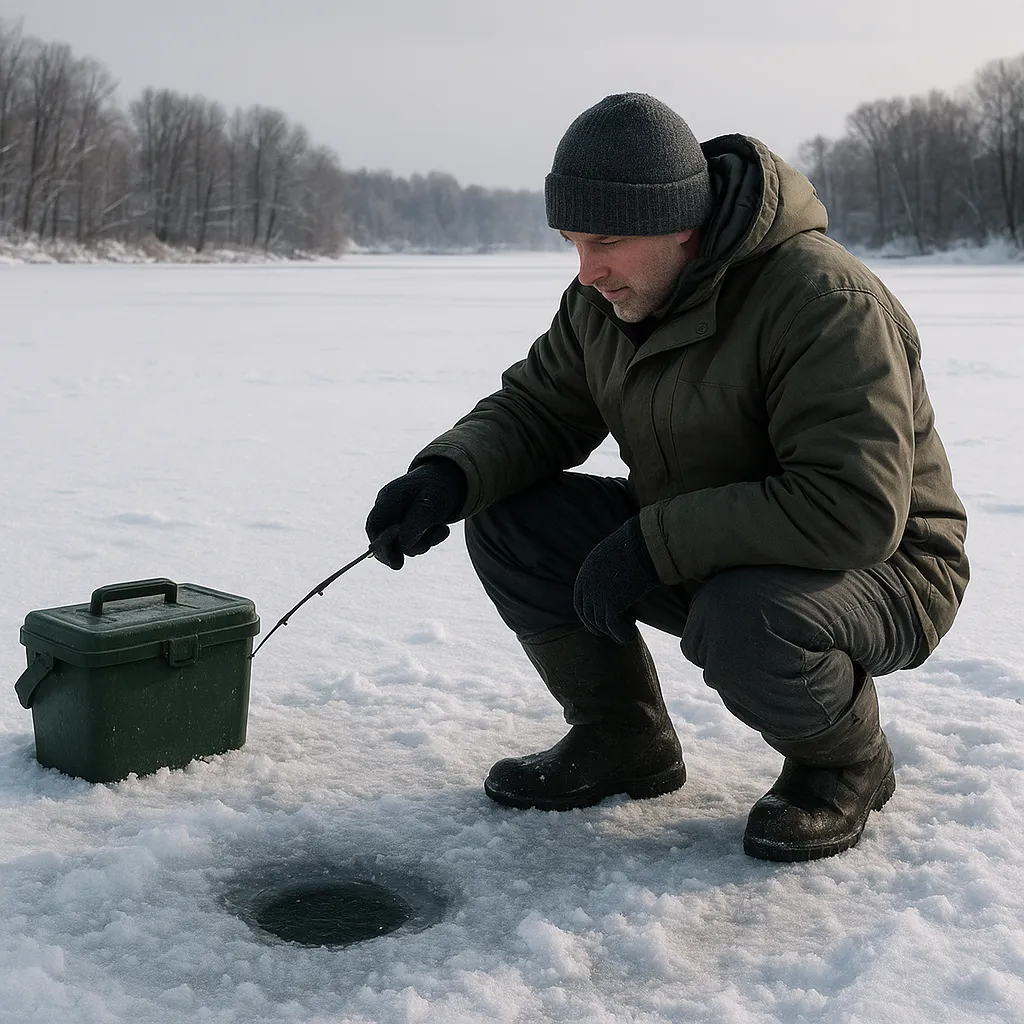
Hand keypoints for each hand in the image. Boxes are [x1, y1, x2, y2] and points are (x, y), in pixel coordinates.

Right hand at [365, 459, 466, 569]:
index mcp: (389, 497)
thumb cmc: (440, 487)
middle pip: (385, 539)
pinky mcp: (408, 524)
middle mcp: (389, 508)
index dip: (381, 547)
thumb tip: (402, 547)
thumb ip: (415, 524)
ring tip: (440, 529)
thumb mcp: (431, 504)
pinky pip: (413, 541)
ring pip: (402, 543)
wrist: (452, 477)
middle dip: (407, 547)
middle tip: (426, 547)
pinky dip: (428, 539)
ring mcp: (398, 516)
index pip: (374, 526)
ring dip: (422, 543)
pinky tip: (441, 529)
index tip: (396, 563)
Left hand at [573, 517, 659, 643]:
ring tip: (629, 630)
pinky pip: (614, 628)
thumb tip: (615, 584)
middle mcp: (587, 585)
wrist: (645, 543)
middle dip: (600, 627)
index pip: (581, 603)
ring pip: (601, 624)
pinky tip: (631, 636)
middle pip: (588, 615)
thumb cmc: (637, 546)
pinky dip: (622, 635)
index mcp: (586, 572)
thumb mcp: (613, 556)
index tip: (604, 622)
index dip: (591, 616)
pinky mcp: (612, 603)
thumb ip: (607, 571)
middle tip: (616, 630)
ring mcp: (597, 595)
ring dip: (614, 631)